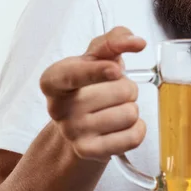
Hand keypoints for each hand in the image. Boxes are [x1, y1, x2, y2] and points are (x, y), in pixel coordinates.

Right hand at [40, 27, 146, 161]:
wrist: (79, 124)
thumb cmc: (89, 83)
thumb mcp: (95, 57)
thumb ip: (114, 40)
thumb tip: (136, 41)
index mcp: (53, 79)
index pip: (74, 74)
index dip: (96, 71)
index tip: (115, 69)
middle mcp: (57, 108)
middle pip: (120, 90)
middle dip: (127, 87)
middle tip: (112, 92)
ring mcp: (71, 132)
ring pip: (130, 113)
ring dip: (131, 108)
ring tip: (114, 108)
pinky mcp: (88, 151)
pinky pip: (133, 136)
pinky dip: (137, 129)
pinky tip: (121, 126)